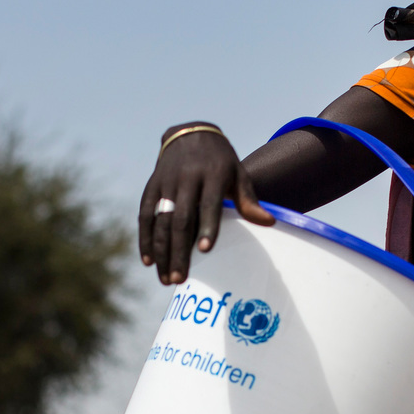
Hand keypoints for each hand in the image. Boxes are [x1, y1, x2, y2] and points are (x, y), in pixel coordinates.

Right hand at [139, 123, 272, 284]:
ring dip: (161, 251)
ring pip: (160, 221)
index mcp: (212, 174)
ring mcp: (166, 182)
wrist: (190, 134)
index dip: (207, 226)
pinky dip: (145, 239)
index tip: (204, 250)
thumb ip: (248, 200)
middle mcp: (186, 178)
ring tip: (167, 279)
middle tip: (180, 279)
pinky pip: (145, 216)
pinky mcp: (151, 186)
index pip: (209, 203)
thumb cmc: (220, 161)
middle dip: (179, 250)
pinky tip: (148, 262)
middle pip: (180, 218)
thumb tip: (269, 223)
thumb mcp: (238, 174)